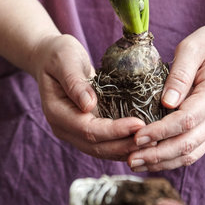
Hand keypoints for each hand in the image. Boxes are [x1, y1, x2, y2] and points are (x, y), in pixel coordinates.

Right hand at [32, 34, 144, 159]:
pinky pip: (105, 143)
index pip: (88, 129)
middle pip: (96, 146)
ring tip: (153, 144)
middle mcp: (64, 128)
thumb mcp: (65, 60)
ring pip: (102, 150)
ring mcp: (74, 132)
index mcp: (57, 112)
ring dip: (126, 149)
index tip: (139, 124)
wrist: (51, 58)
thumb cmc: (59, 55)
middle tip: (153, 139)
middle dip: (125, 144)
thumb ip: (75, 82)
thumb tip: (89, 105)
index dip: (114, 130)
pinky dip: (123, 144)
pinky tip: (142, 141)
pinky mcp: (85, 130)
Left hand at [127, 21, 204, 170]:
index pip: (187, 119)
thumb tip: (166, 102)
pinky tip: (152, 160)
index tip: (137, 136)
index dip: (161, 131)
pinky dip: (172, 159)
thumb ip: (180, 74)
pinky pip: (192, 150)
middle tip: (131, 159)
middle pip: (188, 143)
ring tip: (137, 163)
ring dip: (163, 162)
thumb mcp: (193, 47)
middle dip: (158, 154)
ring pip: (191, 153)